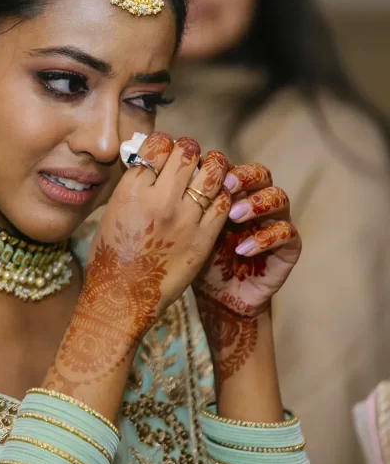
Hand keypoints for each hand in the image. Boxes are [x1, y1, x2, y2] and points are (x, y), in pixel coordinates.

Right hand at [47, 133, 231, 394]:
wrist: (123, 297)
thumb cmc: (110, 255)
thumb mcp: (112, 211)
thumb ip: (134, 185)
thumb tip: (150, 163)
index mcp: (132, 191)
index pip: (157, 146)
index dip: (163, 143)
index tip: (164, 148)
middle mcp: (161, 200)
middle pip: (187, 152)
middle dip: (189, 149)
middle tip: (188, 155)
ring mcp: (186, 219)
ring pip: (213, 172)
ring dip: (212, 165)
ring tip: (208, 170)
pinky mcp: (205, 238)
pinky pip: (224, 202)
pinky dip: (222, 193)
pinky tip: (215, 196)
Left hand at [193, 163, 301, 314]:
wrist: (217, 296)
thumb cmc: (199, 257)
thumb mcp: (188, 228)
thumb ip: (188, 204)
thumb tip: (174, 174)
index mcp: (233, 195)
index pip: (236, 167)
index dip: (225, 166)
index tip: (204, 172)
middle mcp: (257, 204)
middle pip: (263, 175)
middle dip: (246, 176)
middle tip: (227, 187)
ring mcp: (275, 223)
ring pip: (280, 198)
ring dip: (257, 204)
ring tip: (233, 216)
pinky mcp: (288, 248)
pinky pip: (287, 233)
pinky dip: (265, 238)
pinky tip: (243, 249)